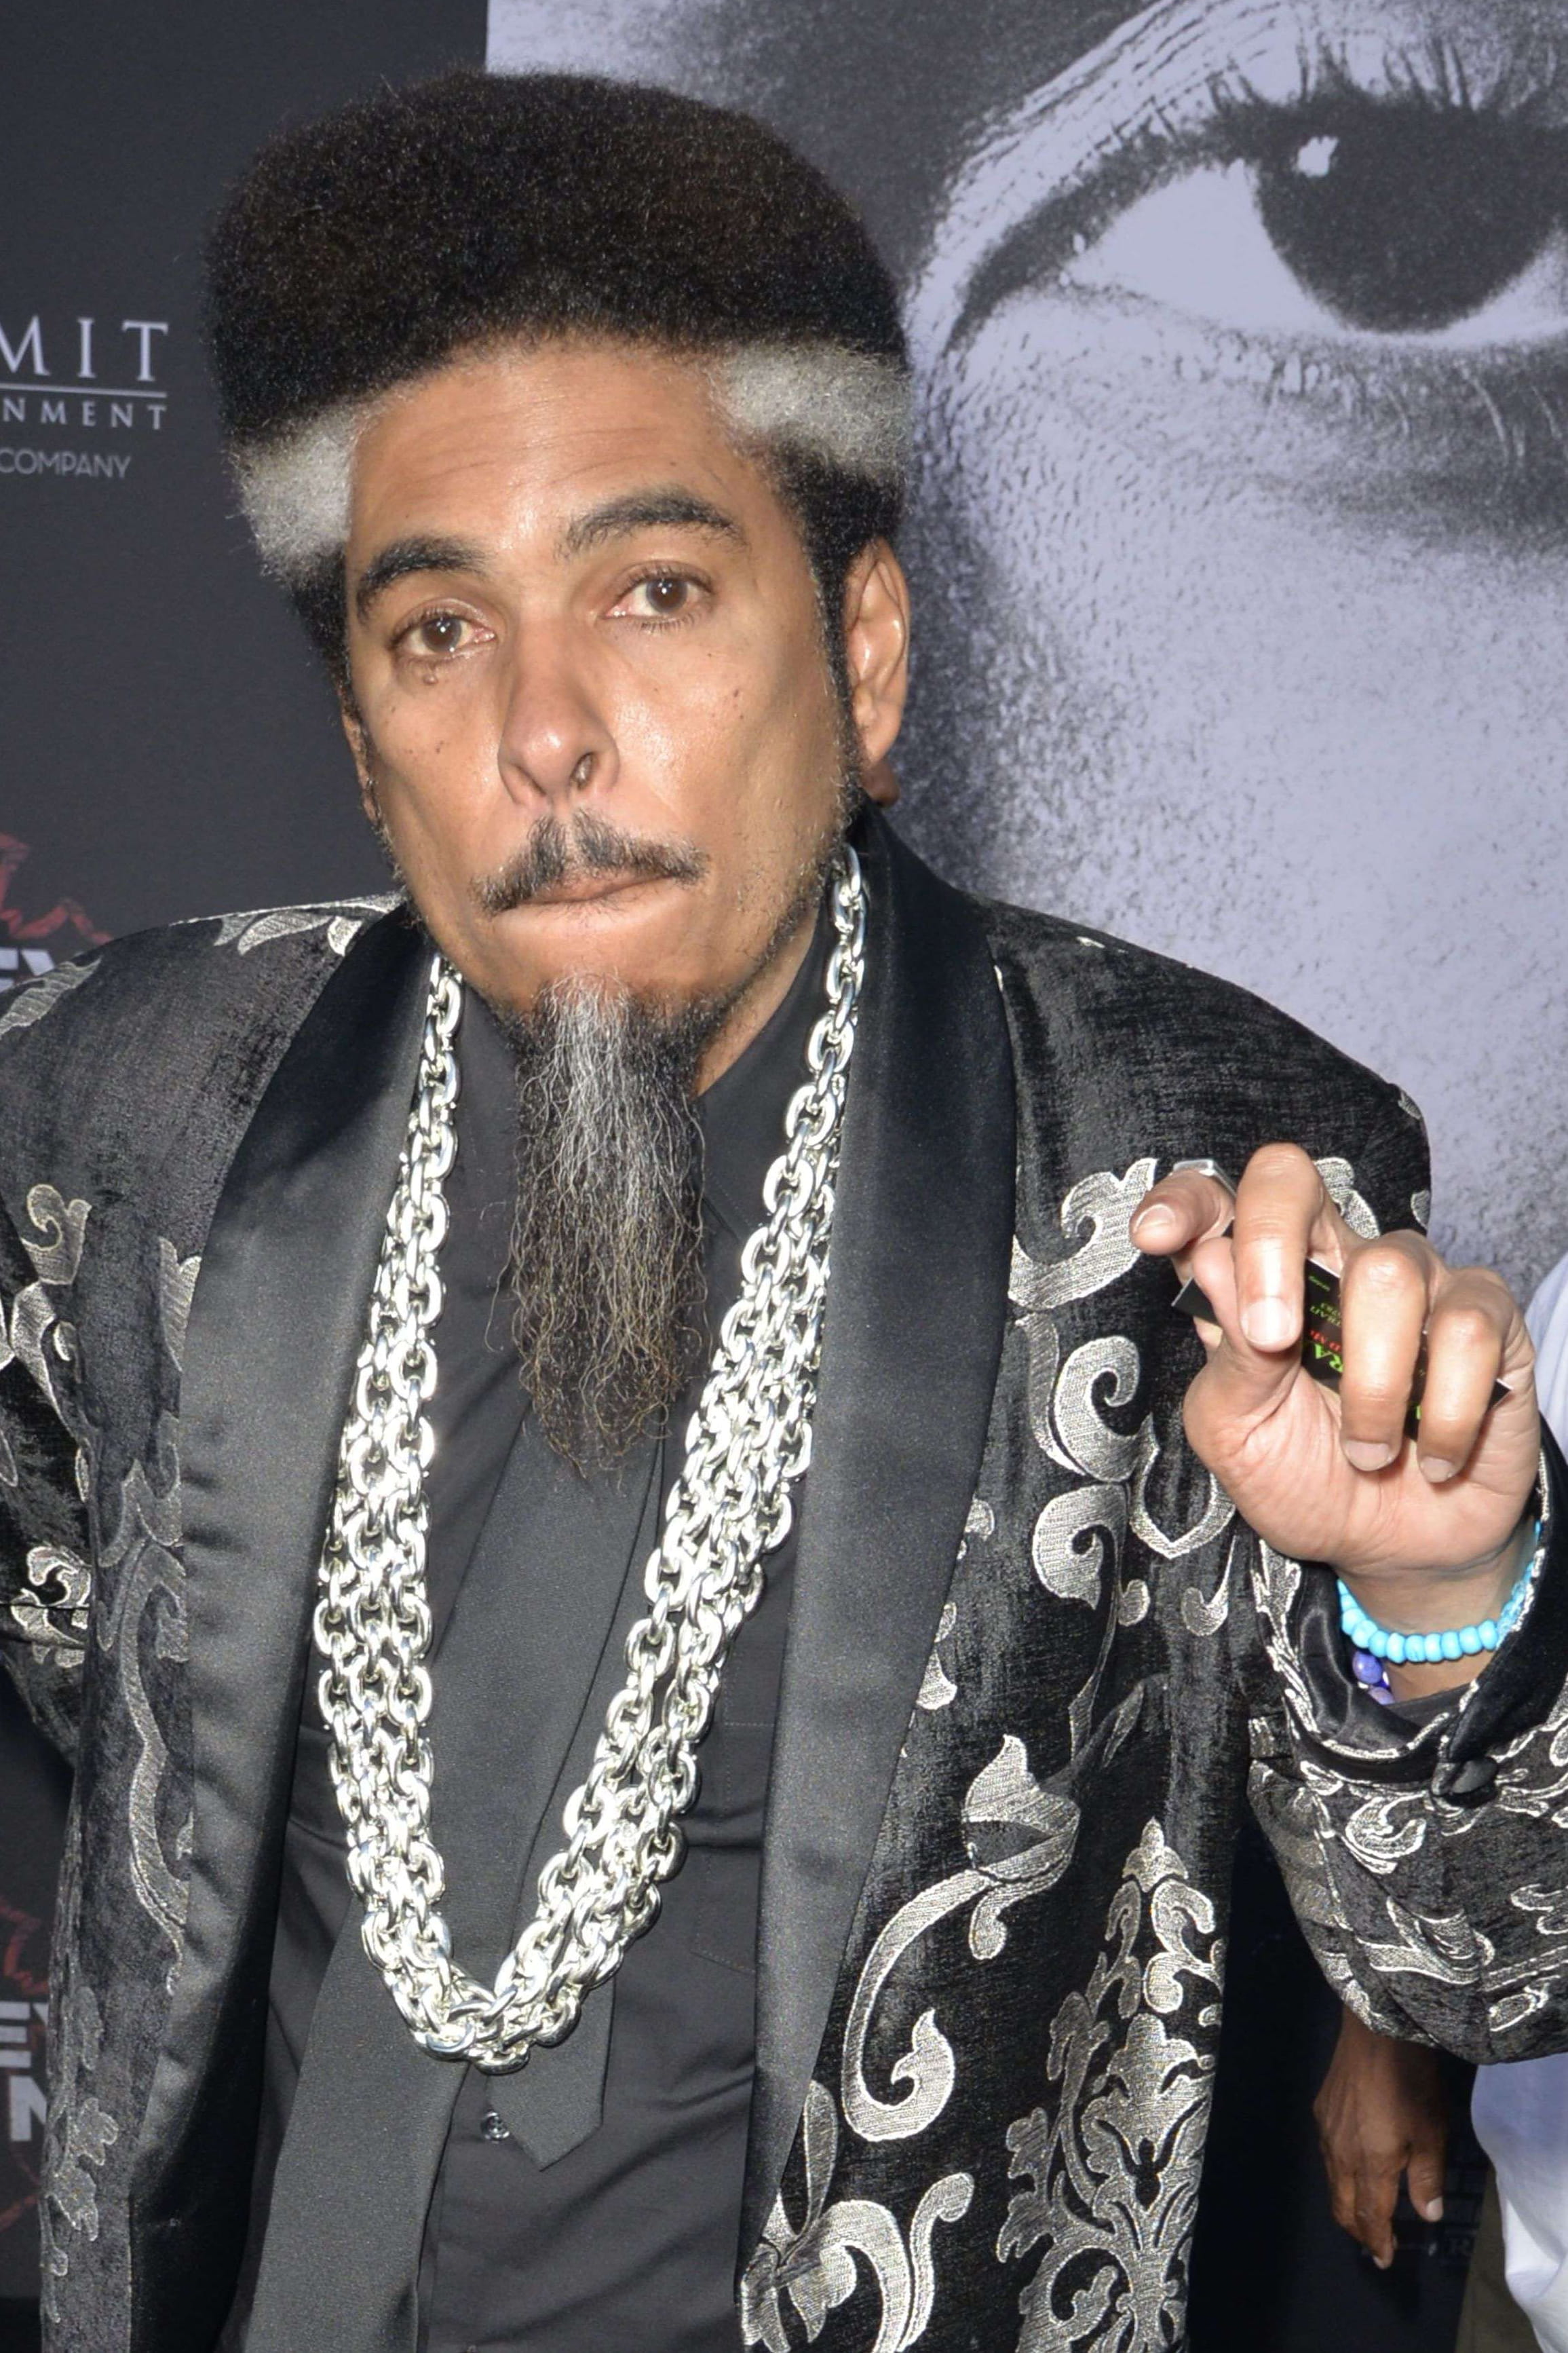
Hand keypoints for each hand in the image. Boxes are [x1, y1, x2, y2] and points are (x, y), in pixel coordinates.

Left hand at [1131, 1147, 1538, 1689]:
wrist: (1393, 1550)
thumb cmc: (1302, 1480)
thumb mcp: (1237, 1434)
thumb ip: (1227, 1358)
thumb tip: (1212, 1262)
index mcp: (1254, 1283)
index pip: (1217, 1204)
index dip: (1183, 1201)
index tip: (1155, 1235)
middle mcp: (1329, 1262)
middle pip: (1292, 1181)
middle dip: (1271, 1245)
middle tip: (1273, 1339)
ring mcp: (1413, 1280)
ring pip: (1387, 1271)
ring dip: (1371, 1386)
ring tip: (1365, 1453)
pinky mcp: (1485, 1315)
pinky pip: (1467, 1329)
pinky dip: (1446, 1412)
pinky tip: (1432, 1454)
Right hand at [1314, 2006, 1446, 2267]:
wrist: (1376, 2029)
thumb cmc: (1411, 2082)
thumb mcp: (1431, 2131)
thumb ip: (1427, 2177)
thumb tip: (1427, 2215)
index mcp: (1370, 2165)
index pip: (1370, 2216)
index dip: (1378, 2241)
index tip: (1385, 2259)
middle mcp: (1341, 2154)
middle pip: (1343, 2205)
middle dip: (1358, 2229)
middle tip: (1374, 2242)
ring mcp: (1326, 2131)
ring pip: (1331, 2181)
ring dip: (1347, 2203)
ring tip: (1363, 2211)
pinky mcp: (1321, 2109)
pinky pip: (1326, 2155)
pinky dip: (1338, 2175)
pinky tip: (1351, 2166)